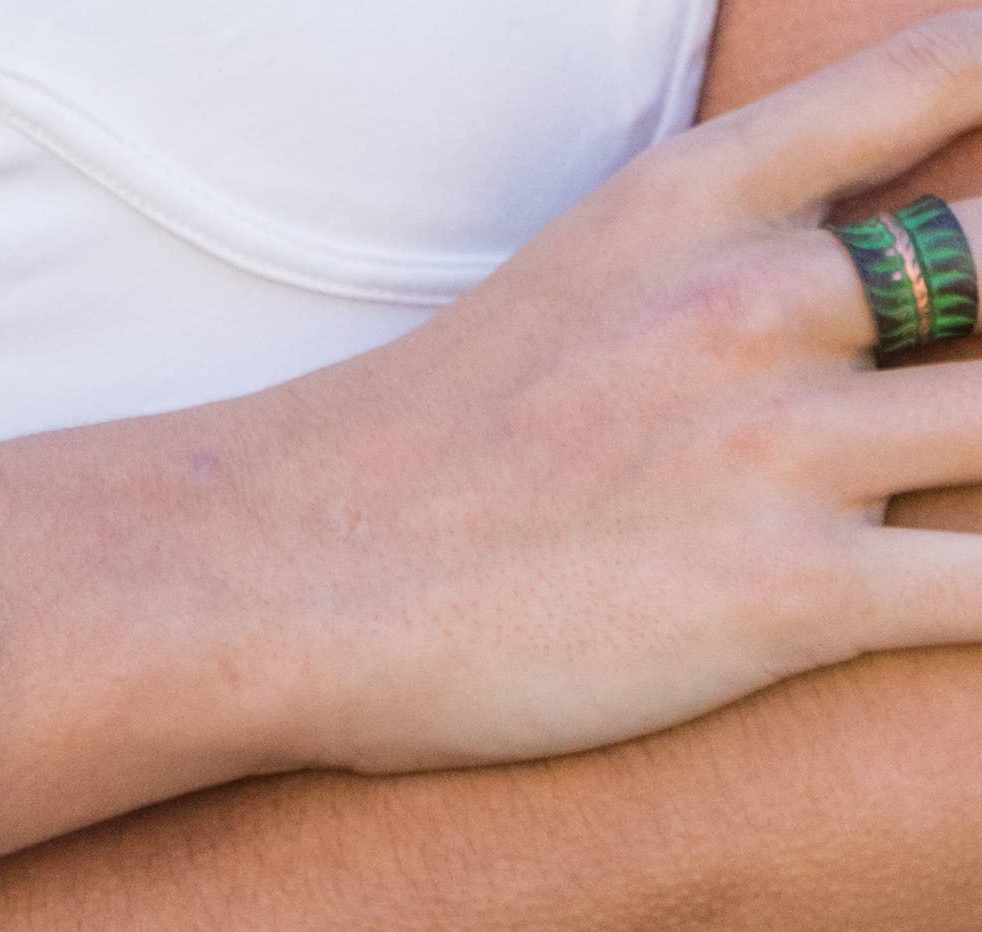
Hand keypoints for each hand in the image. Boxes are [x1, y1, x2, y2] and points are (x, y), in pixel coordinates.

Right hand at [202, 12, 981, 771]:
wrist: (279, 583)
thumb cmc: (398, 463)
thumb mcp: (557, 294)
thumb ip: (696, 270)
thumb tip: (806, 305)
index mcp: (696, 203)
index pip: (943, 72)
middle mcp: (755, 300)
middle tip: (968, 392)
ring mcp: (773, 447)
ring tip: (971, 492)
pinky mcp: (781, 596)